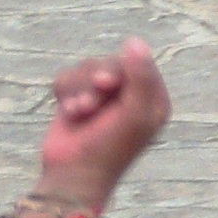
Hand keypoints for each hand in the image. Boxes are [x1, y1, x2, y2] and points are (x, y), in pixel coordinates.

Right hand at [33, 38, 170, 210]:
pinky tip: (69, 112)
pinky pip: (68, 76)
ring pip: (87, 67)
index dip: (122, 68)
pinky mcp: (75, 100)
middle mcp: (129, 94)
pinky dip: (65, 92)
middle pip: (111, 61)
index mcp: (152, 97)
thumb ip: (140, 76)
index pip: (140, 60)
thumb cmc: (110, 149)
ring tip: (80, 112)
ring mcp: (101, 97)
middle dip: (96, 80)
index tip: (110, 85)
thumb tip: (135, 40)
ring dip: (79, 89)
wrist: (72, 177)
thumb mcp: (135, 114)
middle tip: (91, 104)